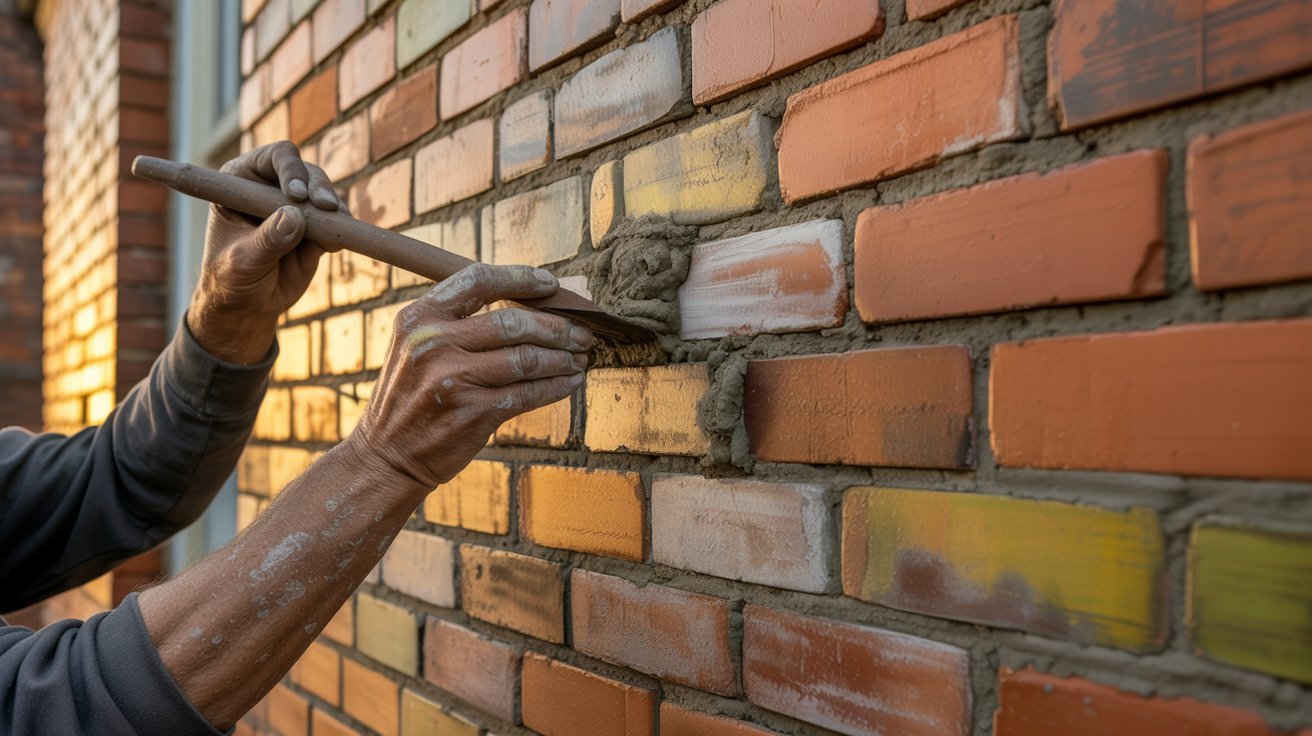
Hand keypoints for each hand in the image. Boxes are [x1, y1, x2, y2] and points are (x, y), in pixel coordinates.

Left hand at [188, 141, 341, 363]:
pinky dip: (342, 227)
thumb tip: (295, 217)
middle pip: (306, 172)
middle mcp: (271, 188)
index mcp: (242, 182)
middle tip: (327, 207)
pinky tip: (338, 240)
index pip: (273, 159)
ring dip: (334, 207)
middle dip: (319, 187)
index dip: (289, 169)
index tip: (296, 194)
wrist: (248, 305)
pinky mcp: (316, 228)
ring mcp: (296, 208)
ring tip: (338, 222)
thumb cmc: (231, 278)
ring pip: (324, 194)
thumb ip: (268, 239)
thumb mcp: (244, 260)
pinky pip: (336, 222)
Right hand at [344, 264, 593, 490]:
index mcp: (419, 318)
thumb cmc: (412, 396)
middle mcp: (433, 344)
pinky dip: (556, 386)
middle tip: (581, 332)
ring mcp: (453, 380)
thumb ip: (459, 322)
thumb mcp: (417, 346)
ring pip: (527, 359)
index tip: (551, 285)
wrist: (386, 455)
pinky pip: (528, 393)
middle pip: (513, 322)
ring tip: (579, 357)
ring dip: (563, 358)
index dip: (521, 278)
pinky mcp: (472, 414)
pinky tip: (569, 382)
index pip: (478, 280)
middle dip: (557, 327)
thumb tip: (530, 303)